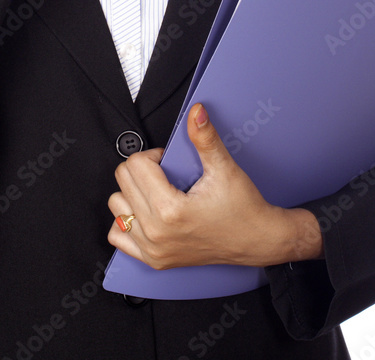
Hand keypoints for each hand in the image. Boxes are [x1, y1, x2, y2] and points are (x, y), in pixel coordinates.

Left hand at [107, 104, 322, 268]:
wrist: (257, 240)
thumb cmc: (243, 209)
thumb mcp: (224, 168)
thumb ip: (205, 138)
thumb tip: (196, 112)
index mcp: (170, 210)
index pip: (135, 165)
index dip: (153, 156)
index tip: (169, 161)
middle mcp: (156, 233)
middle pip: (123, 182)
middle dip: (143, 170)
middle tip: (166, 174)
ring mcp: (153, 249)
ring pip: (117, 206)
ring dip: (133, 193)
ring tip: (158, 192)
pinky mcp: (154, 260)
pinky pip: (118, 236)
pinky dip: (127, 221)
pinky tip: (147, 213)